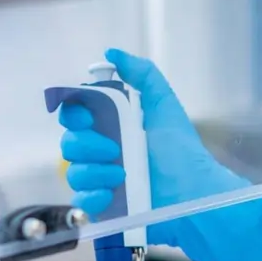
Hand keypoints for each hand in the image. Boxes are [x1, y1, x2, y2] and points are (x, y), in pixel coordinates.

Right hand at [60, 48, 261, 260]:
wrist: (192, 193)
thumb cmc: (181, 151)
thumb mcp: (164, 105)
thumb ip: (141, 74)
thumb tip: (111, 53)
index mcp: (112, 126)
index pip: (74, 115)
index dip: (74, 114)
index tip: (89, 118)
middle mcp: (103, 152)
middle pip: (69, 143)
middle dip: (87, 144)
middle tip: (115, 149)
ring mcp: (101, 180)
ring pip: (74, 172)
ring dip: (94, 171)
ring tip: (121, 174)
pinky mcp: (103, 208)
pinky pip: (81, 201)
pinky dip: (92, 197)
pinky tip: (111, 194)